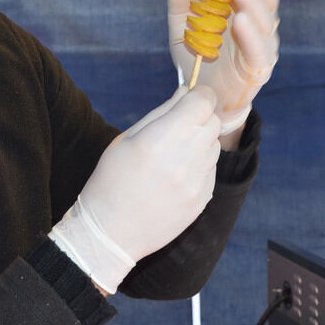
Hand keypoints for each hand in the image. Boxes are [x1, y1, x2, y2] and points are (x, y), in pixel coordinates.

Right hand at [49, 86, 221, 292]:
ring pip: (214, 146)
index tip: (190, 99)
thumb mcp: (125, 139)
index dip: (199, 95)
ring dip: (200, 142)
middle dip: (199, 118)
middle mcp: (185, 159)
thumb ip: (161, 113)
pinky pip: (211, 169)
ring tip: (173, 154)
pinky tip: (175, 175)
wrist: (111, 232)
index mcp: (161, 138)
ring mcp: (197, 182)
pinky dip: (199, 165)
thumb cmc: (110, 181)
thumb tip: (185, 92)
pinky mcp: (203, 199)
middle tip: (177, 127)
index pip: (202, 102)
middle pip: (213, 122)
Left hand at [165, 0, 307, 137]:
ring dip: (254, 4)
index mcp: (245, 6)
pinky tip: (240, 22)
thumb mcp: (183, 18)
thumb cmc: (198, 53)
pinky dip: (250, 37)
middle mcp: (258, 23)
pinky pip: (257, 52)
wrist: (197, 94)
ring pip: (265, 23)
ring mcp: (261, 46)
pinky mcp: (256, 70)